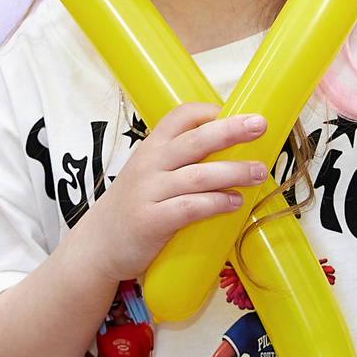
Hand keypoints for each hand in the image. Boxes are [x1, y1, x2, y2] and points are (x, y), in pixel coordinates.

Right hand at [66, 101, 263, 282]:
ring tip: (258, 172)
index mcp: (152, 147)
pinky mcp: (152, 221)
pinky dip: (216, 203)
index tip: (236, 114)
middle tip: (259, 125)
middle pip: (195, 140)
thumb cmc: (133, 206)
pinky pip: (190, 207)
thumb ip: (179, 162)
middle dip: (230, 130)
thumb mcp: (148, 174)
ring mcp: (150, 192)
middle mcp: (150, 164)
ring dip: (233, 171)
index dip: (209, 112)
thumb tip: (231, 155)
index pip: (180, 116)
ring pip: (199, 175)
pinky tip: (235, 202)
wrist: (98, 244)